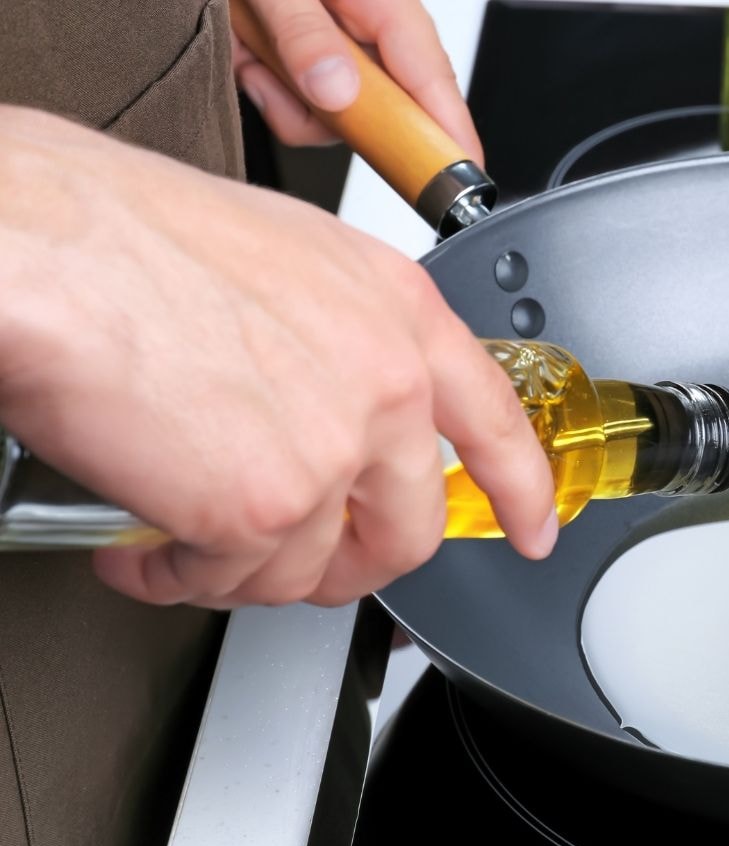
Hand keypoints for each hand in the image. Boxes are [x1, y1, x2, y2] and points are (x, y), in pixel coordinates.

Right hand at [0, 107, 551, 608]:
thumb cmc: (132, 236)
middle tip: (294, 557)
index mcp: (400, 315)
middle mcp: (386, 385)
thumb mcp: (290, 260)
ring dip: (242, 569)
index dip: (522, 490)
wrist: (46, 249)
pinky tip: (143, 548)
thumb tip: (334, 403)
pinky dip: (178, 577)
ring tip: (184, 538)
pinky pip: (231, 581)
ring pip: (312, 567)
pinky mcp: (263, 510)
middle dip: (348, 561)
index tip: (534, 528)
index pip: (495, 421)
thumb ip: (341, 340)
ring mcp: (333, 453)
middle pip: (406, 528)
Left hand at [230, 0, 482, 163]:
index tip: (462, 172)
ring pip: (336, 119)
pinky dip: (264, 91)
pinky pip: (299, 113)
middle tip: (283, 74)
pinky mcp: (303, 67)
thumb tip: (339, 90)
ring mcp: (334, 52)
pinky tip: (245, 51)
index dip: (450, 128)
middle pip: (384, 110)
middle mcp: (366, 29)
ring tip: (251, 43)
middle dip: (331, 110)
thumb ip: (304, 32)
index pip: (431, 76)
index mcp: (383, 2)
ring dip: (284, 96)